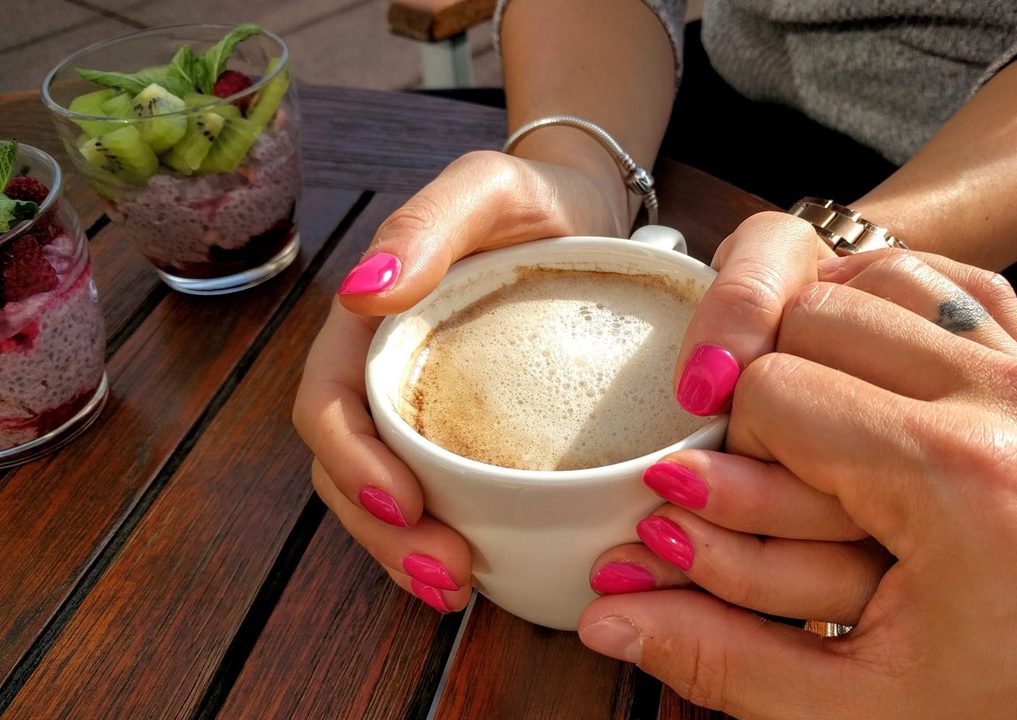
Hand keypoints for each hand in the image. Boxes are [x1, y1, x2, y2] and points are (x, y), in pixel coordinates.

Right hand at [294, 150, 624, 610]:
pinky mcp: (467, 432)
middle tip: (446, 575)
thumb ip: (427, 224)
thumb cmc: (533, 196)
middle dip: (384, 532)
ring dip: (408, 553)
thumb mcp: (486, 187)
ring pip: (387, 496)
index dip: (352, 462)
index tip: (404, 503)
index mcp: (369, 325)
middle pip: (350, 468)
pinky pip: (441, 495)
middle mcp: (385, 373)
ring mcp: (424, 407)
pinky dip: (448, 539)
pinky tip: (482, 571)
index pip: (330, 404)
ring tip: (458, 590)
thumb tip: (362, 290)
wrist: (584, 212)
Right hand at [580, 250, 1016, 717]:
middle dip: (763, 379)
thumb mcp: (859, 709)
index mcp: (951, 478)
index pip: (774, 389)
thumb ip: (718, 654)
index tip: (708, 492)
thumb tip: (608, 619)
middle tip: (749, 457)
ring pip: (884, 275)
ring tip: (801, 410)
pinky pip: (962, 287)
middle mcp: (1004, 403)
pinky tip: (872, 359)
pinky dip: (899, 302)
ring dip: (824, 327)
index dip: (722, 444)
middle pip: (819, 312)